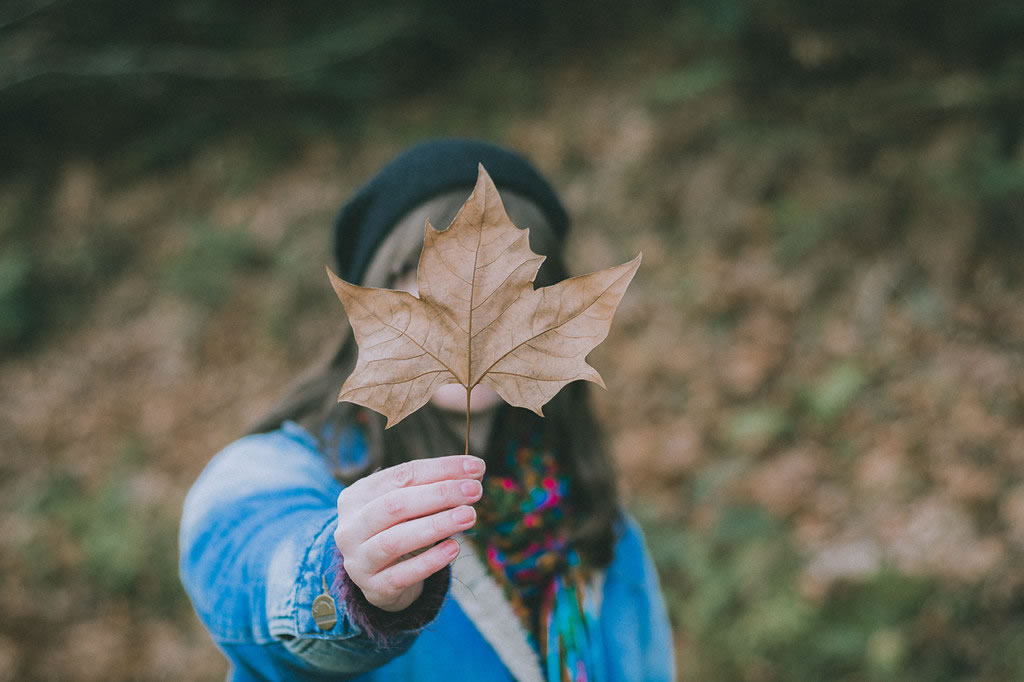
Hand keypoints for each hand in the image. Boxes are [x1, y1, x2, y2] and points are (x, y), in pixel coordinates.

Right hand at [334, 455, 484, 611]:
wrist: (381, 579)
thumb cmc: (400, 530)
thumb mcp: (413, 507)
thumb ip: (438, 488)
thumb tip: (474, 471)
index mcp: (357, 496)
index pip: (401, 475)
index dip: (440, 469)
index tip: (476, 467)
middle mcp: (351, 527)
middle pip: (395, 505)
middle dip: (440, 494)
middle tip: (475, 490)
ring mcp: (358, 560)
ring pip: (395, 540)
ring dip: (436, 525)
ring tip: (469, 516)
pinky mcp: (373, 588)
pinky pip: (401, 575)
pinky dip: (430, 561)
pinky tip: (454, 548)